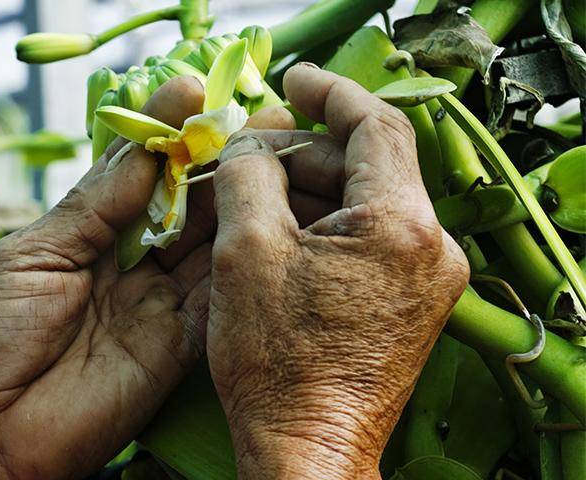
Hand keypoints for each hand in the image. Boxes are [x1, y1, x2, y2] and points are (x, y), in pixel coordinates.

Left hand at [0, 77, 296, 478]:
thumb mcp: (31, 256)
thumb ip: (91, 207)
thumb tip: (143, 148)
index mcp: (86, 235)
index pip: (137, 174)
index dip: (165, 134)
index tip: (193, 90)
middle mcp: (129, 264)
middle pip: (184, 204)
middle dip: (217, 159)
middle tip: (255, 116)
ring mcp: (158, 304)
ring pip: (211, 243)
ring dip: (240, 202)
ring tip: (272, 155)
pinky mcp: (180, 348)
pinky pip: (220, 300)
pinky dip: (244, 264)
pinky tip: (268, 222)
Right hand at [205, 64, 468, 477]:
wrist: (307, 447)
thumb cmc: (278, 362)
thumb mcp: (246, 250)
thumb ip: (248, 175)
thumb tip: (249, 145)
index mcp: (401, 226)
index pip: (377, 126)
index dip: (330, 94)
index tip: (293, 81)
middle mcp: (432, 249)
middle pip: (366, 165)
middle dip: (303, 150)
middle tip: (244, 151)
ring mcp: (425, 280)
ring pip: (363, 204)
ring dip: (308, 189)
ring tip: (247, 194)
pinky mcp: (408, 305)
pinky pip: (367, 241)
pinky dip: (322, 226)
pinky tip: (274, 232)